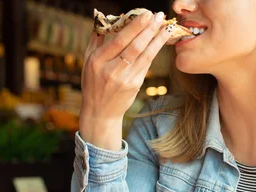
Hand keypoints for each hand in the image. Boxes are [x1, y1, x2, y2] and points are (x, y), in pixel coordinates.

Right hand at [79, 10, 171, 149]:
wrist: (100, 111)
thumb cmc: (93, 82)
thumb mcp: (88, 60)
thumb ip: (96, 38)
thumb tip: (101, 15)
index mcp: (98, 61)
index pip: (120, 41)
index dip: (135, 27)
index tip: (146, 14)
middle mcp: (112, 70)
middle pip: (135, 47)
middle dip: (149, 30)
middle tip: (159, 16)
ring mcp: (125, 79)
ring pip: (145, 56)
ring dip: (158, 40)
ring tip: (167, 28)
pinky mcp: (135, 85)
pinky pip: (146, 65)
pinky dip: (154, 52)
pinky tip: (160, 41)